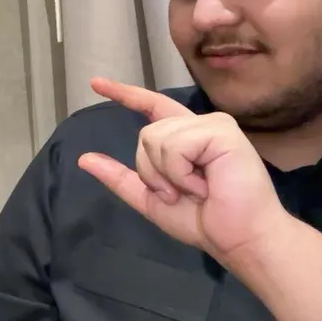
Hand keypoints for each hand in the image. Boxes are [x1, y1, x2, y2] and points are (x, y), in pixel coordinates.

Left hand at [76, 77, 292, 262]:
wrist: (237, 238)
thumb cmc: (203, 221)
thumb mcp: (150, 199)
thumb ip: (120, 178)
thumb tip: (84, 159)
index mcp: (183, 138)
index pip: (150, 107)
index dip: (124, 94)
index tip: (96, 82)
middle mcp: (197, 125)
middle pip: (146, 135)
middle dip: (154, 172)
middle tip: (185, 192)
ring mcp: (212, 125)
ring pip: (156, 139)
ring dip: (169, 175)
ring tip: (198, 189)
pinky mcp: (222, 130)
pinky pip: (176, 146)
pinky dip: (181, 173)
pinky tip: (206, 184)